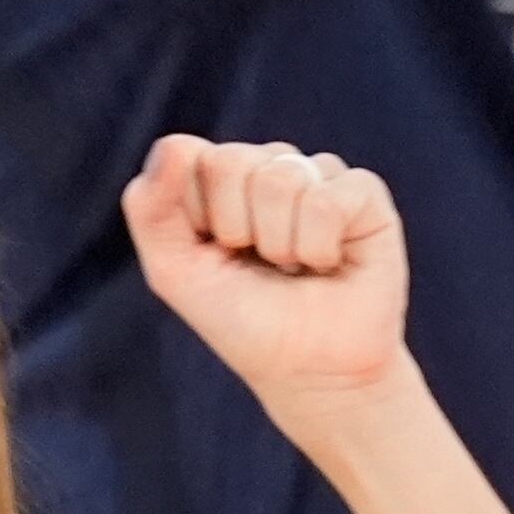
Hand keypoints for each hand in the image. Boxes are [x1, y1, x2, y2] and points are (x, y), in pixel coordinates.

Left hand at [120, 135, 410, 417]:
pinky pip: (328, 198)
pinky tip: (329, 263)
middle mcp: (266, 165)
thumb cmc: (243, 321)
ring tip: (295, 268)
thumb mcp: (174, 272)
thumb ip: (150, 208)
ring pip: (280, 178)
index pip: (187, 155)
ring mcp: (316, 174)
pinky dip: (319, 247)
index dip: (197, 217)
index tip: (215, 254)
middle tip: (259, 265)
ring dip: (281, 244)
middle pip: (232, 162)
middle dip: (238, 230)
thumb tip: (176, 144)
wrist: (310, 370)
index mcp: (216, 177)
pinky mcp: (363, 193)